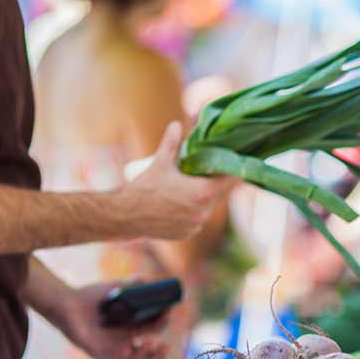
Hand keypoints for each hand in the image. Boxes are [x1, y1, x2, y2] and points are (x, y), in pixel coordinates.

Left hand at [61, 282, 170, 358]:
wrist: (68, 302)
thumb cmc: (92, 297)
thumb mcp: (115, 289)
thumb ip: (132, 284)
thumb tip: (145, 280)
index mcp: (132, 327)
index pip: (154, 330)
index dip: (163, 322)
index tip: (168, 312)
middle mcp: (124, 342)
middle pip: (148, 357)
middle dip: (159, 354)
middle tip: (165, 346)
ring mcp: (111, 350)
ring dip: (145, 356)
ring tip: (149, 344)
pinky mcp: (97, 353)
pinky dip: (121, 358)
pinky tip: (127, 349)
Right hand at [119, 122, 234, 240]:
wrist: (126, 215)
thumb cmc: (144, 188)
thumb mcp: (160, 162)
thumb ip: (171, 143)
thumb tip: (176, 124)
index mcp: (202, 193)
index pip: (230, 181)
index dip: (233, 170)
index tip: (233, 161)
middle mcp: (203, 212)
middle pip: (220, 194)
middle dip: (217, 182)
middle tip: (212, 169)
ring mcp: (196, 225)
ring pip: (208, 207)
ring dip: (205, 197)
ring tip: (195, 184)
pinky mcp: (187, 233)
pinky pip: (197, 219)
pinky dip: (193, 210)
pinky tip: (184, 202)